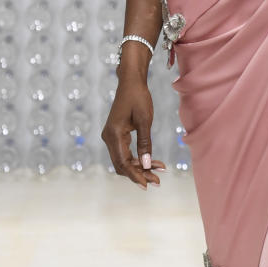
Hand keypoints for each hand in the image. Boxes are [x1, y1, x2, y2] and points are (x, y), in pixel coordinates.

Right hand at [101, 67, 165, 190]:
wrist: (131, 82)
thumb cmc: (138, 97)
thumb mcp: (145, 120)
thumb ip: (145, 143)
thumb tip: (147, 164)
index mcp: (114, 134)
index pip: (123, 162)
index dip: (135, 175)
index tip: (148, 185)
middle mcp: (108, 137)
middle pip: (122, 164)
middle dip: (139, 173)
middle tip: (157, 181)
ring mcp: (111, 137)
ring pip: (123, 160)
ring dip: (140, 167)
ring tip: (159, 172)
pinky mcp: (116, 135)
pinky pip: (125, 152)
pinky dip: (138, 159)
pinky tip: (153, 162)